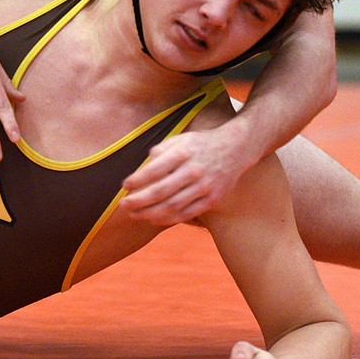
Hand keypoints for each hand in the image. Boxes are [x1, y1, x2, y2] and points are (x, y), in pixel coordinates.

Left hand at [119, 125, 249, 224]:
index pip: (155, 169)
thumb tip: (142, 168)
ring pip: (172, 206)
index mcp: (184, 153)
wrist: (235, 148)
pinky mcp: (212, 199)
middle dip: (139, 201)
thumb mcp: (181, 139)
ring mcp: (204, 187)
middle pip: (161, 191)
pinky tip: (154, 219)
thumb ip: (161, 151)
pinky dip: (168, 219)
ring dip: (150, 213)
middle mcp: (194, 171)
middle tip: (123, 206)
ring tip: (134, 215)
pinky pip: (187, 214)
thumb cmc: (201, 144)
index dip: (137, 180)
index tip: (124, 186)